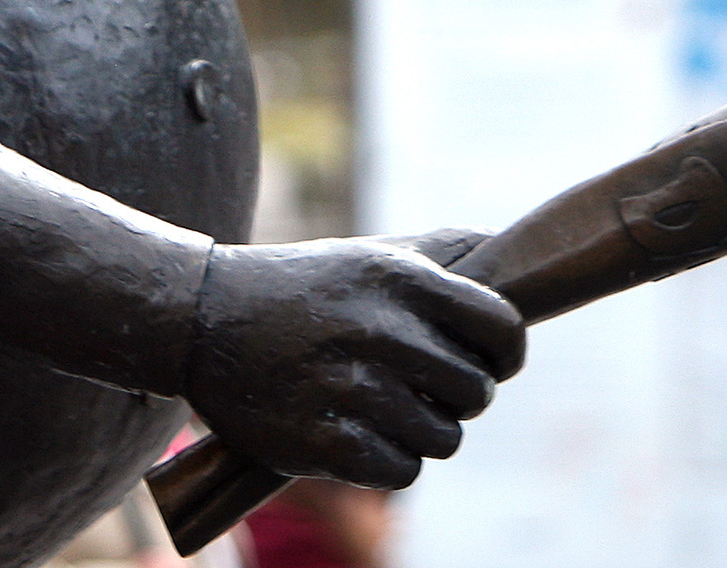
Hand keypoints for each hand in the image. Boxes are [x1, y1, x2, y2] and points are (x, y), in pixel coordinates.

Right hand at [181, 234, 525, 489]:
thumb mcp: (376, 254)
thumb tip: (522, 259)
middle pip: (478, 392)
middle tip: (423, 384)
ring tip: (384, 405)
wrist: (205, 320)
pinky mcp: (323, 442)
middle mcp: (380, 331)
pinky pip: (402, 473)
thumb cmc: (308, 287)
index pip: (502, 328)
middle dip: (459, 395)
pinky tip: (358, 431)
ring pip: (444, 439)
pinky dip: (387, 461)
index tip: (490, 359)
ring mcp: (351, 389)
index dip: (506, 352)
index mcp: (402, 280)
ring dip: (423, 431)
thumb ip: (450, 255)